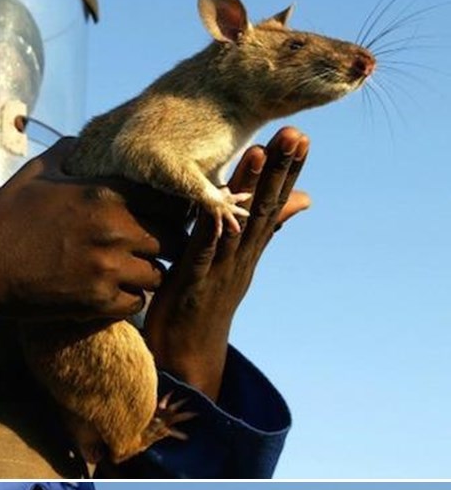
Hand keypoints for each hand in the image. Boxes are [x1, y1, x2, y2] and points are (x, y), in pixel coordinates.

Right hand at [0, 156, 159, 326]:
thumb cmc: (5, 217)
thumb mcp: (36, 173)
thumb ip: (69, 152)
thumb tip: (86, 142)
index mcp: (105, 193)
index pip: (169, 200)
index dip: (172, 208)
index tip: (164, 215)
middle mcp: (114, 229)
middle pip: (173, 240)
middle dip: (165, 243)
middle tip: (151, 247)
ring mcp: (108, 268)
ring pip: (158, 274)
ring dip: (148, 273)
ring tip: (131, 270)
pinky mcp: (97, 301)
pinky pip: (137, 302)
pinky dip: (130, 298)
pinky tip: (114, 290)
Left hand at [145, 126, 307, 408]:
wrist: (186, 355)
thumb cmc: (207, 300)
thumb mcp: (239, 260)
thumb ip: (266, 228)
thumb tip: (303, 199)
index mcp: (249, 248)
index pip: (273, 202)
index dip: (288, 170)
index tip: (302, 136)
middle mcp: (241, 256)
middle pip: (265, 208)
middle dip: (280, 170)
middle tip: (295, 133)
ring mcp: (220, 270)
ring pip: (239, 224)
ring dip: (249, 189)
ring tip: (260, 152)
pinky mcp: (194, 284)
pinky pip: (204, 252)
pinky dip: (211, 229)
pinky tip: (215, 206)